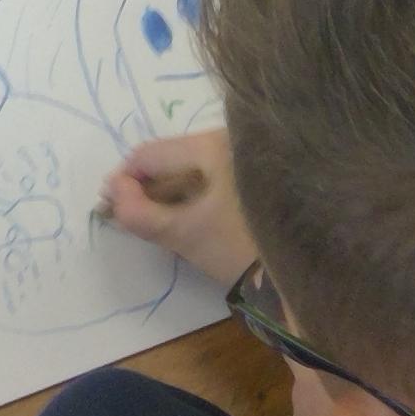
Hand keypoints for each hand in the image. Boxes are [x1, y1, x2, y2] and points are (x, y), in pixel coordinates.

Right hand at [95, 130, 255, 286]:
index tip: (108, 207)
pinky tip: (179, 220)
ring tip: (150, 223)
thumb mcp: (185, 234)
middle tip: (125, 218)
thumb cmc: (242, 249)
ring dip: (166, 195)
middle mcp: (233, 139)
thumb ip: (140, 213)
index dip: (124, 180)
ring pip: (190, 171)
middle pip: (171, 160)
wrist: (306, 276)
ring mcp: (247, 158)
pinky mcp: (255, 179)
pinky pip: (210, 180)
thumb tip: (112, 193)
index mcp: (215, 143)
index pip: (151, 154)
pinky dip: (190, 198)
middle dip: (146, 189)